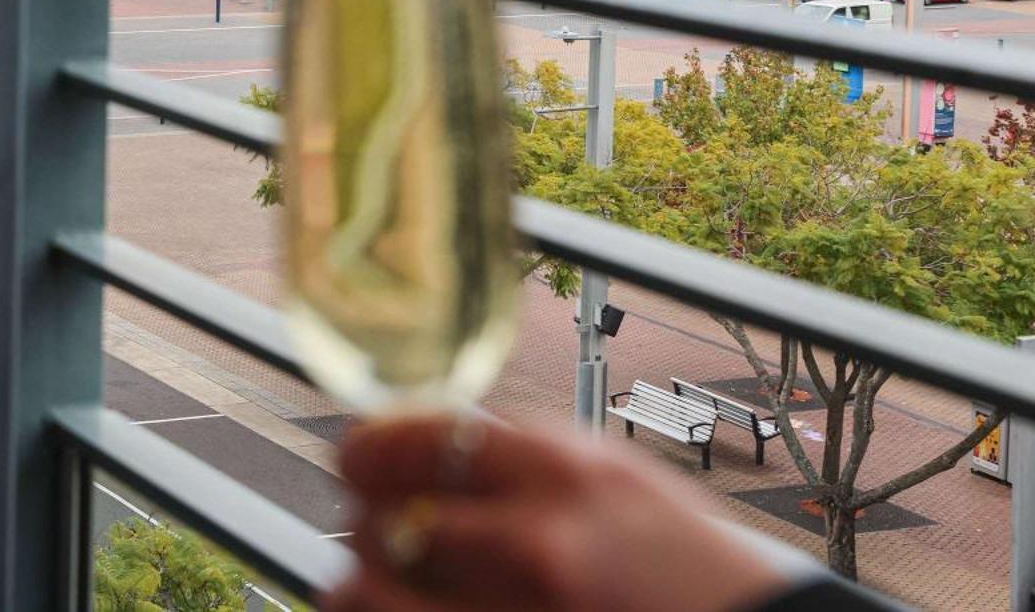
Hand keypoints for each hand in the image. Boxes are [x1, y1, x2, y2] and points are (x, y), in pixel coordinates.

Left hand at [326, 414, 788, 611]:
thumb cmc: (677, 562)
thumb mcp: (610, 474)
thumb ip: (514, 456)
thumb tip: (415, 439)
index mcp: (562, 473)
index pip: (417, 439)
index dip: (366, 450)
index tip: (356, 459)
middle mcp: (537, 546)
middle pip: (380, 523)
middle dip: (370, 523)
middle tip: (379, 526)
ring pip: (368, 597)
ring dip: (366, 584)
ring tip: (390, 578)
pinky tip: (415, 607)